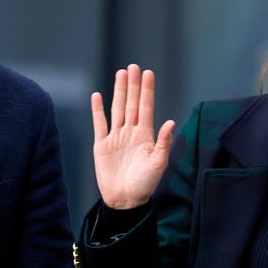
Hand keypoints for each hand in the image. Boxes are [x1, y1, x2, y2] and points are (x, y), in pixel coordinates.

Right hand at [91, 63, 174, 208]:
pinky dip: (97, 110)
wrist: (124, 200)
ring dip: (118, 91)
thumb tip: (170, 122)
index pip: (146, 107)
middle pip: (131, 103)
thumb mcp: (158, 164)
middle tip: (133, 66)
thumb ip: (163, 143)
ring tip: (120, 74)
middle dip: (133, 85)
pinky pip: (99, 124)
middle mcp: (131, 132)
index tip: (148, 73)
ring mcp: (116, 137)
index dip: (147, 90)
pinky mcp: (101, 145)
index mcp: (146, 135)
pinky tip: (97, 96)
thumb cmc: (144, 184)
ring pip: (117, 109)